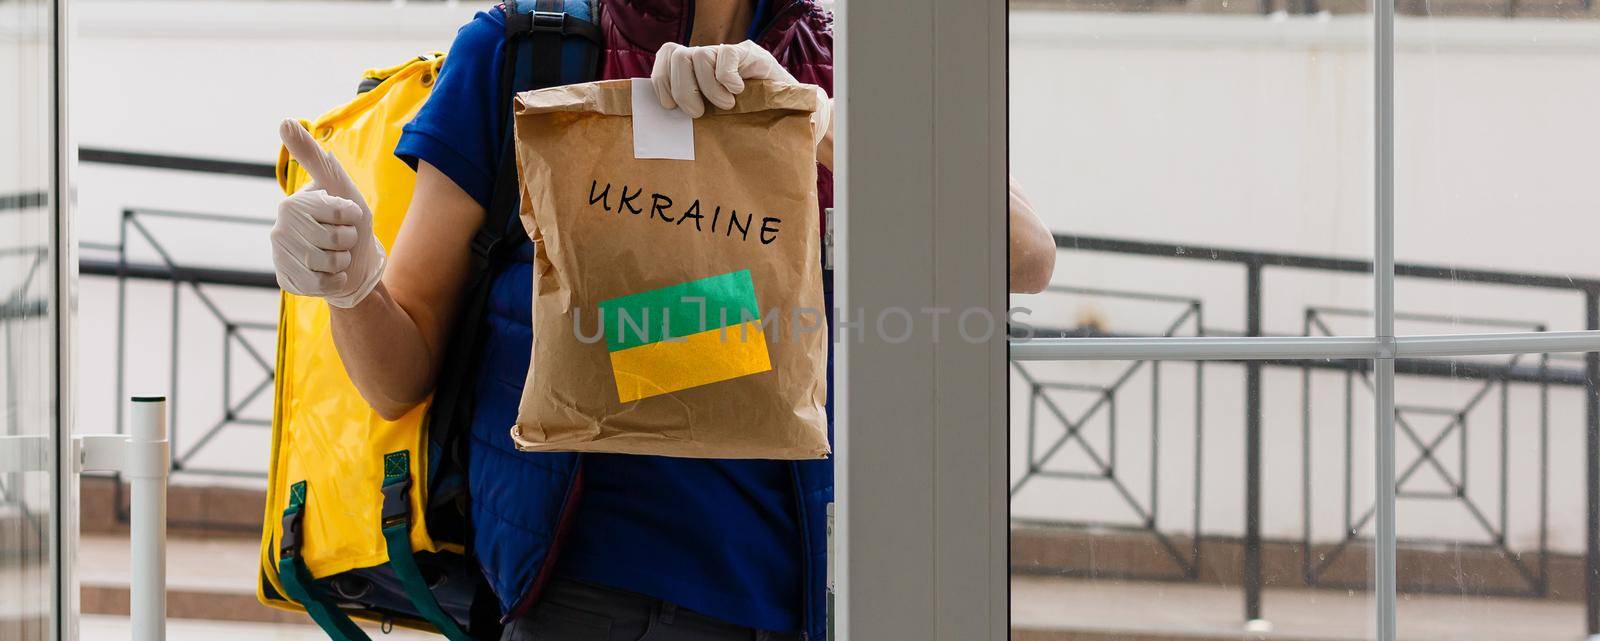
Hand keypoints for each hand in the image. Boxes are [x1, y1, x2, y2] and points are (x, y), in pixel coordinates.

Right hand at [272, 119, 386, 308]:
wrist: (353, 264)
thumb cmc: (348, 221)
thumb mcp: (338, 184)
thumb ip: (312, 156)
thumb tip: (283, 121)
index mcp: (292, 204)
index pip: (336, 212)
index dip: (351, 216)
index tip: (349, 215)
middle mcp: (279, 229)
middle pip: (332, 240)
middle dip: (349, 241)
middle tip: (343, 239)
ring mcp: (281, 257)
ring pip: (325, 263)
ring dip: (343, 261)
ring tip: (338, 256)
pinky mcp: (286, 281)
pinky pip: (318, 285)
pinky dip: (335, 281)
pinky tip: (332, 274)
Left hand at [650, 41, 831, 148]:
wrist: (793, 116)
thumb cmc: (750, 122)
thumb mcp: (716, 119)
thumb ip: (693, 112)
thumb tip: (663, 121)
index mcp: (696, 71)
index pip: (668, 56)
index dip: (662, 79)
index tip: (669, 106)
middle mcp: (709, 58)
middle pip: (678, 56)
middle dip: (682, 88)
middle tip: (699, 113)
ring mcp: (729, 55)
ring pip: (698, 55)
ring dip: (707, 86)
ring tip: (726, 105)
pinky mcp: (750, 54)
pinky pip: (727, 55)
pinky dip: (727, 76)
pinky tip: (738, 91)